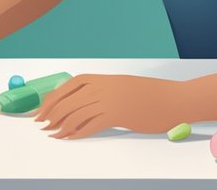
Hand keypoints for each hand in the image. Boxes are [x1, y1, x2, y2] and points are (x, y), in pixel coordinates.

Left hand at [35, 74, 186, 138]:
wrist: (174, 99)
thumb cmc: (152, 95)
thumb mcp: (124, 87)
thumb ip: (105, 91)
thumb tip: (84, 103)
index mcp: (104, 78)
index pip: (69, 85)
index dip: (53, 98)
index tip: (43, 108)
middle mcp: (104, 87)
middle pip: (68, 100)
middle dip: (51, 113)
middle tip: (42, 124)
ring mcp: (110, 100)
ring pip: (76, 113)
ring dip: (61, 125)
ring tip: (54, 134)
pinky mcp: (118, 116)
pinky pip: (90, 125)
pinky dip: (77, 133)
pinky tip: (70, 138)